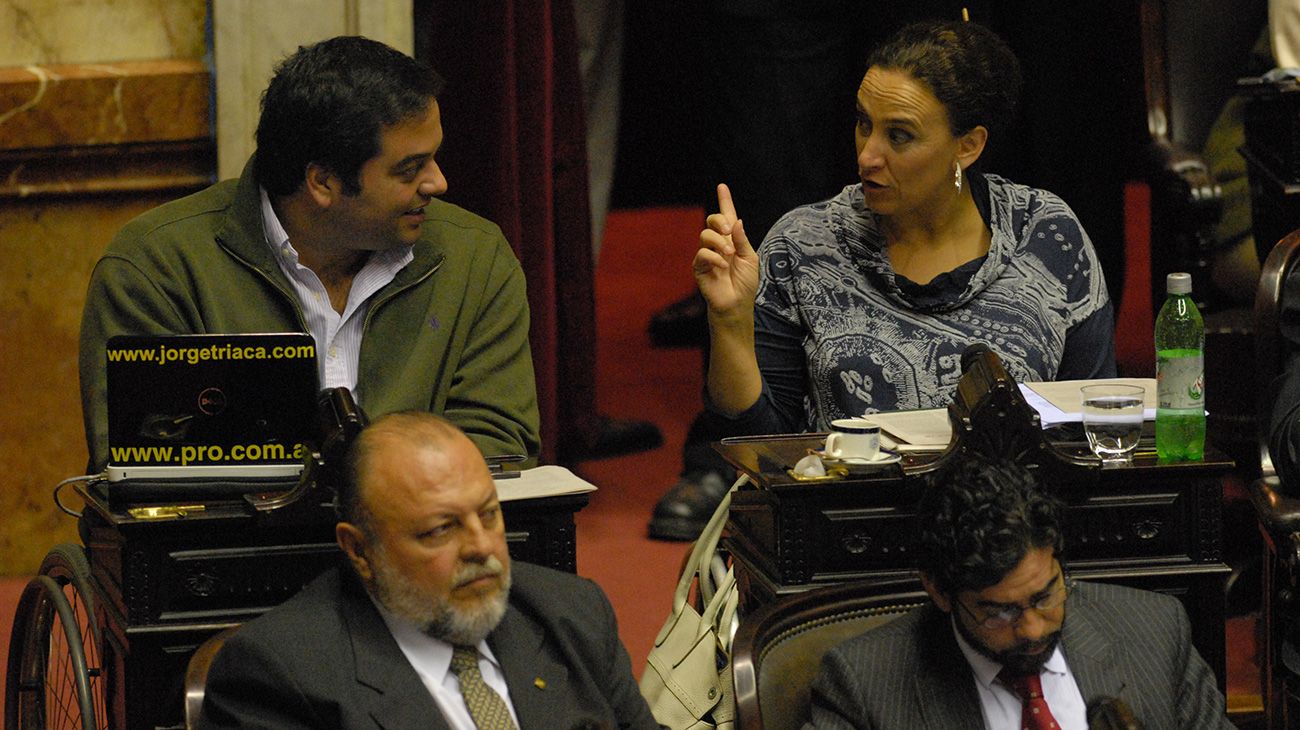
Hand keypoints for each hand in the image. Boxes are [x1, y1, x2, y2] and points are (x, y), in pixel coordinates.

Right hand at [693, 183, 759, 320]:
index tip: (722, 186)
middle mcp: (718, 244)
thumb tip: (736, 221)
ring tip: (729, 255)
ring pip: (705, 234)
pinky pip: (702, 253)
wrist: (736, 303)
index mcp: (732, 240)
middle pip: (712, 220)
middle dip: (719, 220)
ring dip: (718, 242)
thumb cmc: (745, 283)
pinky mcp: (699, 266)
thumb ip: (742, 240)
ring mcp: (707, 254)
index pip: (727, 216)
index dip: (724, 200)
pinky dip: (714, 257)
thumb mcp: (749, 258)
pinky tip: (722, 266)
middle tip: (730, 232)